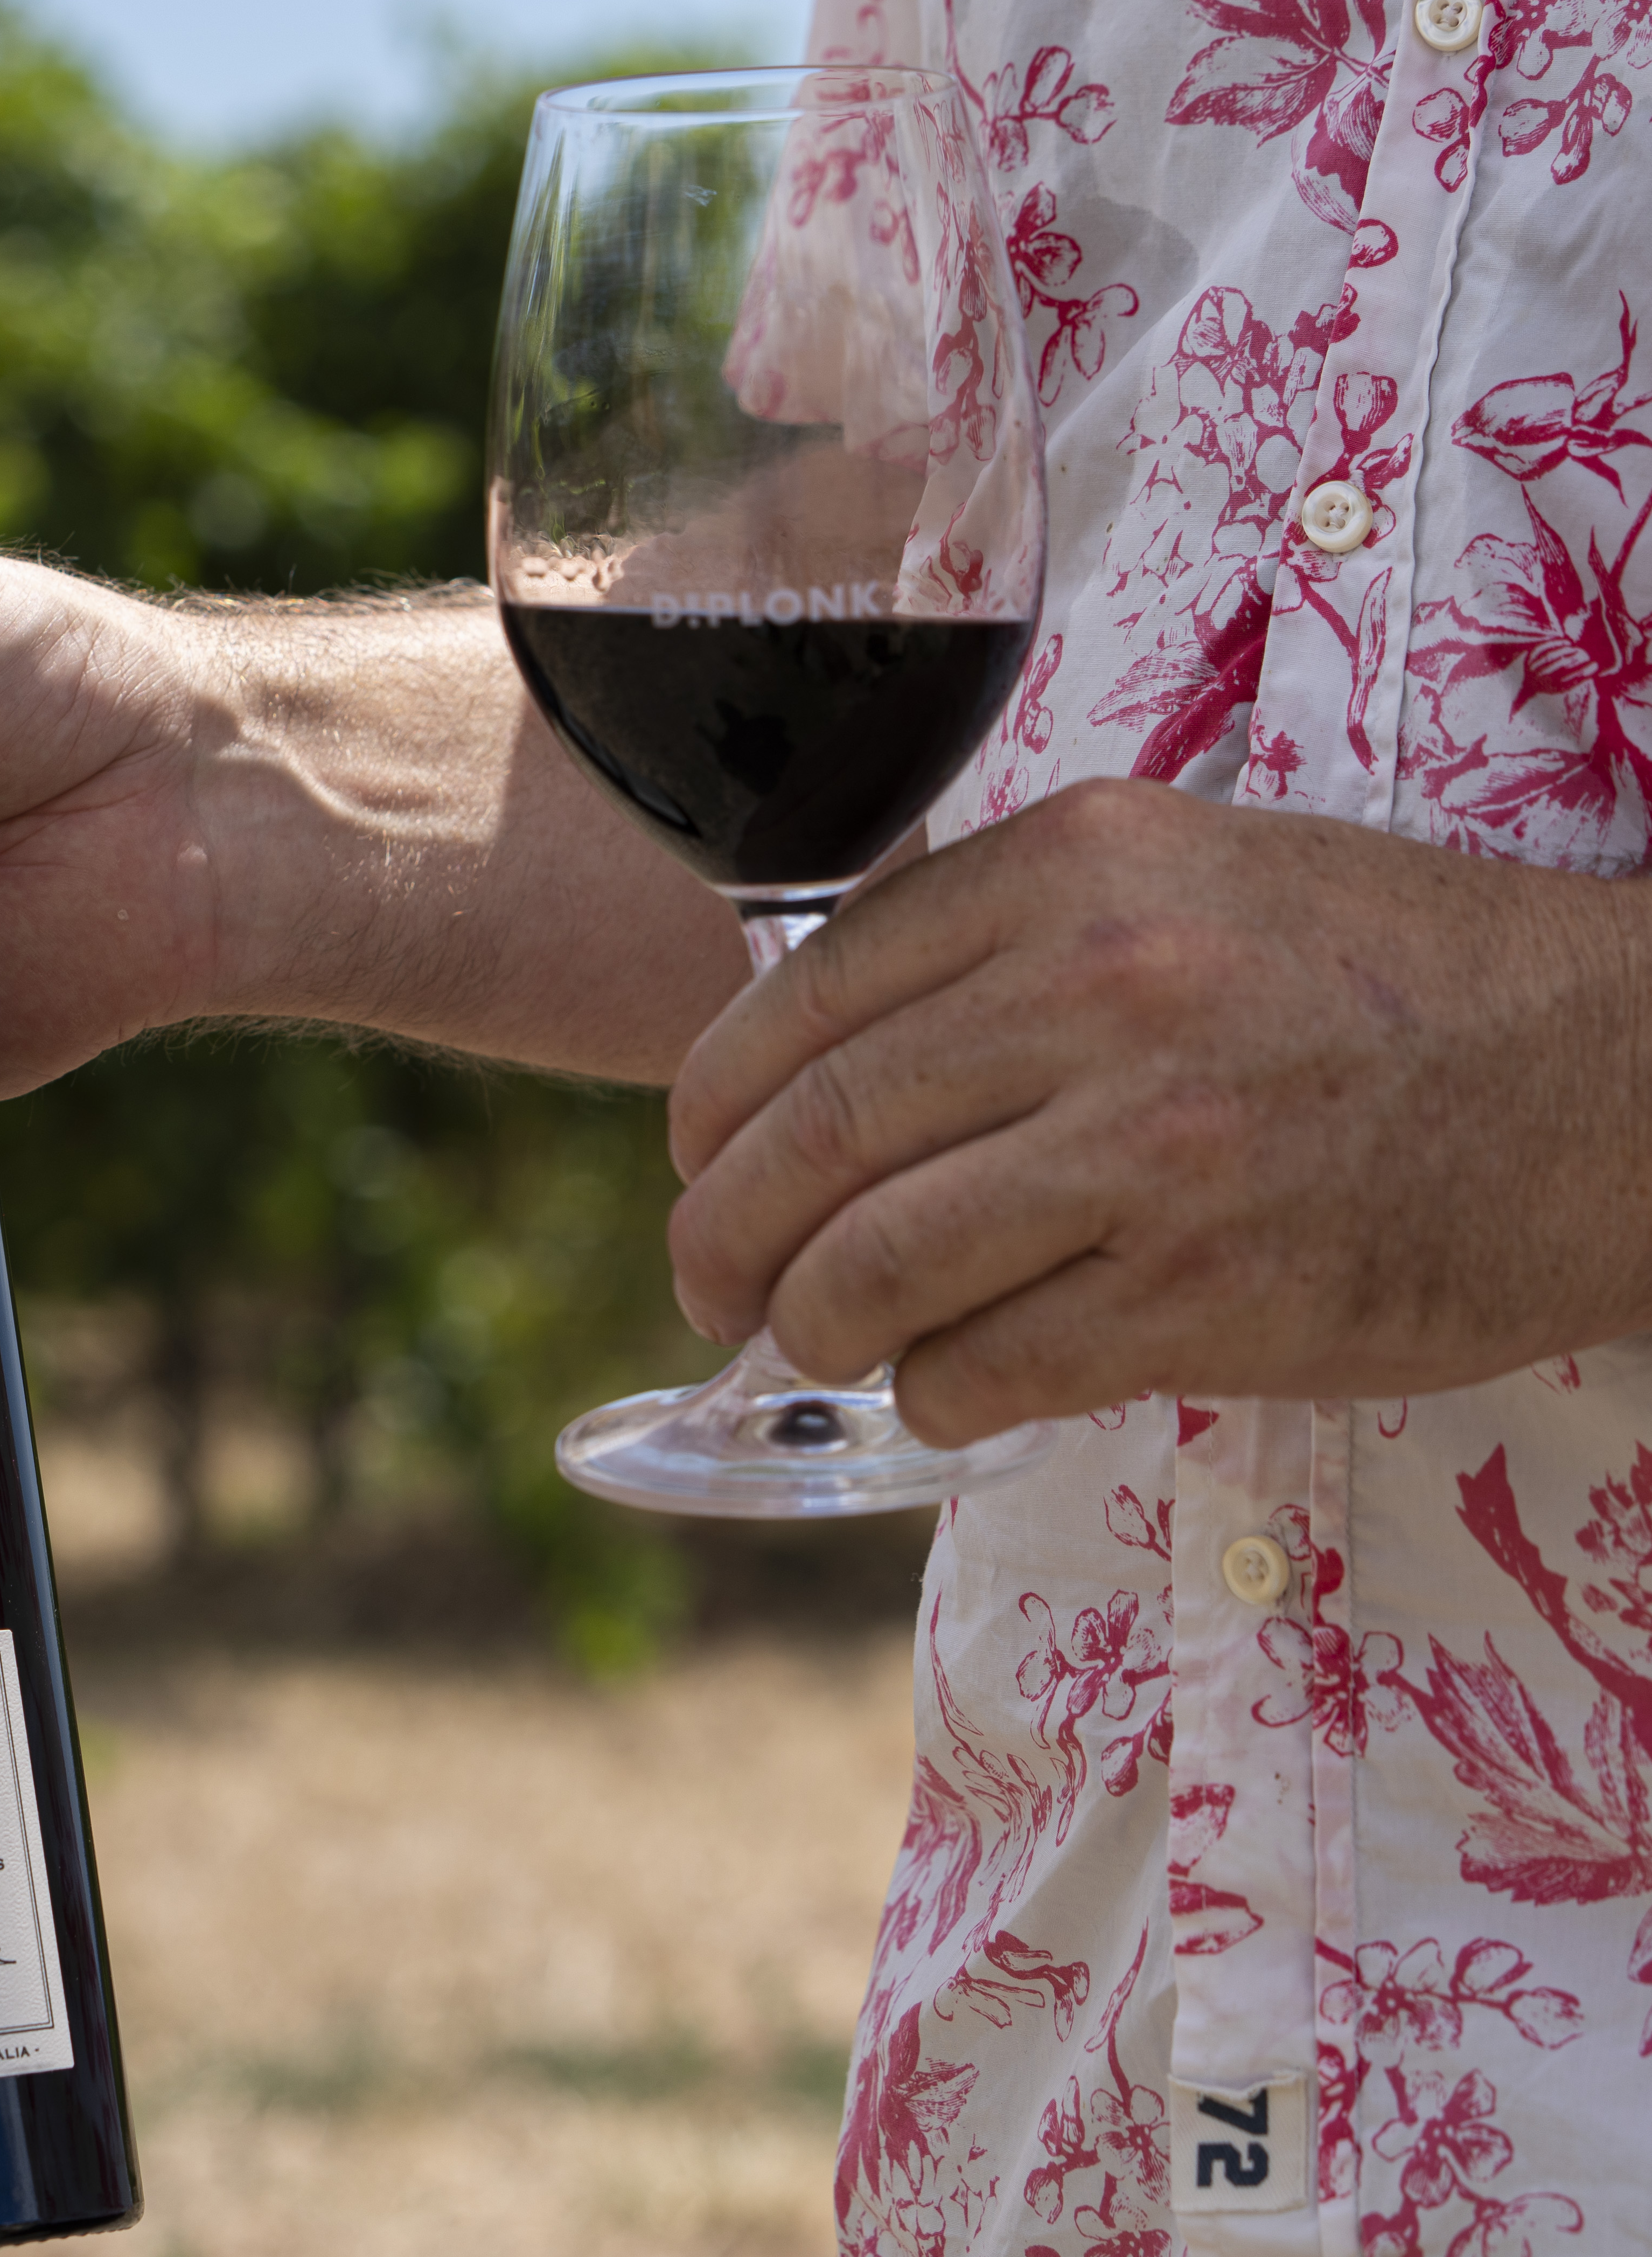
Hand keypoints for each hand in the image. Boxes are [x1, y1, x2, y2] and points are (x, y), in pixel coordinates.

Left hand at [663, 777, 1651, 1442]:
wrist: (1618, 1078)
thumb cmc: (1386, 984)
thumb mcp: (1185, 877)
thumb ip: (1003, 944)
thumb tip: (810, 1069)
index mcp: (1076, 866)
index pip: (803, 998)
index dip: (713, 1106)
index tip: (696, 1160)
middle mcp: (1103, 989)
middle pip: (809, 1139)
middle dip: (718, 1235)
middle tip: (709, 1285)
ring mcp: (1155, 1148)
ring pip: (869, 1267)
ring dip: (812, 1326)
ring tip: (821, 1339)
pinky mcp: (1207, 1293)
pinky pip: (981, 1366)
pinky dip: (933, 1390)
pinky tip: (955, 1380)